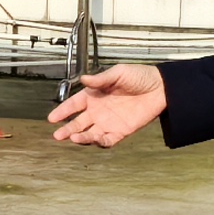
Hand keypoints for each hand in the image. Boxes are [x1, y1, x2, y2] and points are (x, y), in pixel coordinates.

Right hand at [49, 64, 167, 148]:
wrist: (161, 88)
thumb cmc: (140, 76)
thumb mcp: (118, 72)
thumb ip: (101, 79)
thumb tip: (84, 79)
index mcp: (95, 95)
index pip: (74, 104)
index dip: (63, 111)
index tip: (52, 118)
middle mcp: (99, 110)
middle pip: (79, 122)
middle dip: (67, 129)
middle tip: (57, 135)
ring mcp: (109, 122)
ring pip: (90, 133)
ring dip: (81, 137)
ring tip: (72, 137)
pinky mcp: (121, 131)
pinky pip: (107, 140)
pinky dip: (99, 142)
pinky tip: (93, 139)